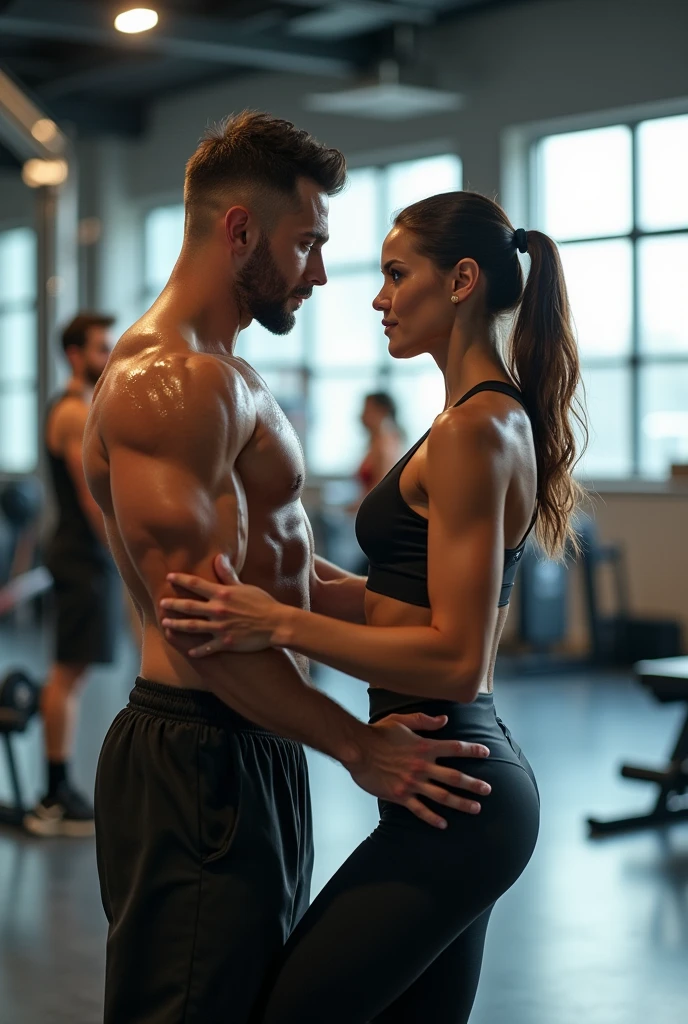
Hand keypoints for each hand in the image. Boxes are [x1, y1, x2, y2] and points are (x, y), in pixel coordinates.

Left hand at [160, 554, 281, 654]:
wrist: (276, 624)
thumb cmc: (262, 603)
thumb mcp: (245, 587)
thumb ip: (228, 575)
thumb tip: (218, 557)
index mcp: (222, 594)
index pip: (196, 584)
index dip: (181, 579)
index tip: (169, 577)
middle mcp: (218, 610)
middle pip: (189, 606)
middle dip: (173, 605)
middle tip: (161, 604)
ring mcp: (220, 628)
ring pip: (193, 627)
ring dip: (177, 625)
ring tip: (165, 624)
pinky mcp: (226, 643)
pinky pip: (207, 648)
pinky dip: (198, 650)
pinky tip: (189, 651)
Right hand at [347, 712, 491, 828]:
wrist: (357, 749)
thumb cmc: (378, 732)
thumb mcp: (402, 720)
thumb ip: (425, 721)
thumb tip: (445, 720)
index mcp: (424, 746)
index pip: (454, 748)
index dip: (472, 750)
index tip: (486, 753)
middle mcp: (422, 766)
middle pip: (454, 777)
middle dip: (473, 784)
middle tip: (488, 790)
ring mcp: (412, 783)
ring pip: (442, 796)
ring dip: (461, 803)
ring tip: (476, 808)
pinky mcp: (401, 795)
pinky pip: (420, 809)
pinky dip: (433, 818)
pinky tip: (443, 824)